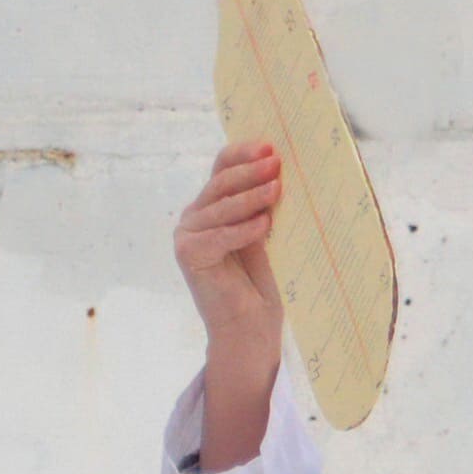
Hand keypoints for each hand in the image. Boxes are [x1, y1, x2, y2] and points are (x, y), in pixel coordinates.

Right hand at [176, 142, 286, 471]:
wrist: (250, 327)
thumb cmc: (264, 280)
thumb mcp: (268, 230)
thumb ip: (266, 200)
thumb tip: (285, 164)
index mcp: (213, 205)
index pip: (223, 166)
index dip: (244, 153)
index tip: (271, 146)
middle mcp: (194, 216)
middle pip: (220, 183)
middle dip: (250, 171)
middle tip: (277, 163)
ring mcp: (187, 236)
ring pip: (219, 206)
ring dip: (249, 196)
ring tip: (277, 190)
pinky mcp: (188, 257)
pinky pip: (216, 236)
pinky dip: (241, 229)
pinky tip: (264, 223)